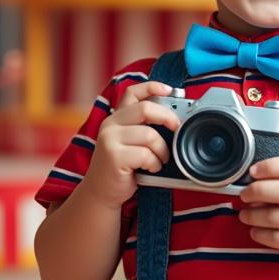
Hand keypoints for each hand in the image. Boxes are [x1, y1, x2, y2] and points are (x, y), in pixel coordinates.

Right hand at [82, 81, 180, 210]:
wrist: (101, 192)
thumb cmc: (122, 167)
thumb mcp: (131, 142)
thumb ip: (144, 128)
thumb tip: (174, 119)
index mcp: (116, 118)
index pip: (132, 92)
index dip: (152, 87)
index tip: (170, 90)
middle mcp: (110, 125)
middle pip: (146, 109)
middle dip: (168, 118)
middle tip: (177, 129)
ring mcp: (110, 140)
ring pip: (150, 135)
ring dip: (162, 150)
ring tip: (160, 159)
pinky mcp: (114, 157)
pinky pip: (146, 154)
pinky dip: (155, 163)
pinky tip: (151, 169)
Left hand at [238, 156, 278, 261]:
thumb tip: (251, 177)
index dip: (269, 167)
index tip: (252, 171)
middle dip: (255, 191)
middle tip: (244, 195)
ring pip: (272, 217)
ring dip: (251, 215)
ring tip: (245, 214)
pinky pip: (274, 238)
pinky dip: (258, 233)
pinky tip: (255, 230)